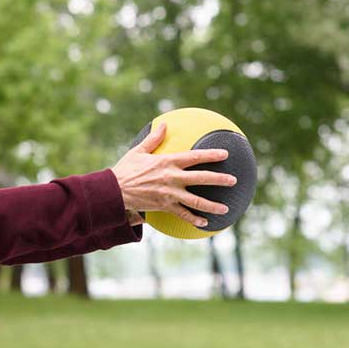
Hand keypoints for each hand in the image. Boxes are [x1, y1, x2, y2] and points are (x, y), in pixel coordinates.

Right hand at [110, 122, 236, 227]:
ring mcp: (169, 194)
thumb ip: (154, 139)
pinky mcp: (164, 206)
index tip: (225, 154)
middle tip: (233, 180)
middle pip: (201, 178)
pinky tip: (204, 223)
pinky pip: (182, 214)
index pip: (194, 157)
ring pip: (196, 201)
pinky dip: (194, 219)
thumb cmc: (125, 169)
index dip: (211, 155)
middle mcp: (172, 178)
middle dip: (220, 179)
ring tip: (225, 209)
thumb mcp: (138, 151)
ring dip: (212, 205)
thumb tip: (163, 124)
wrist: (114, 190)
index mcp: (167, 162)